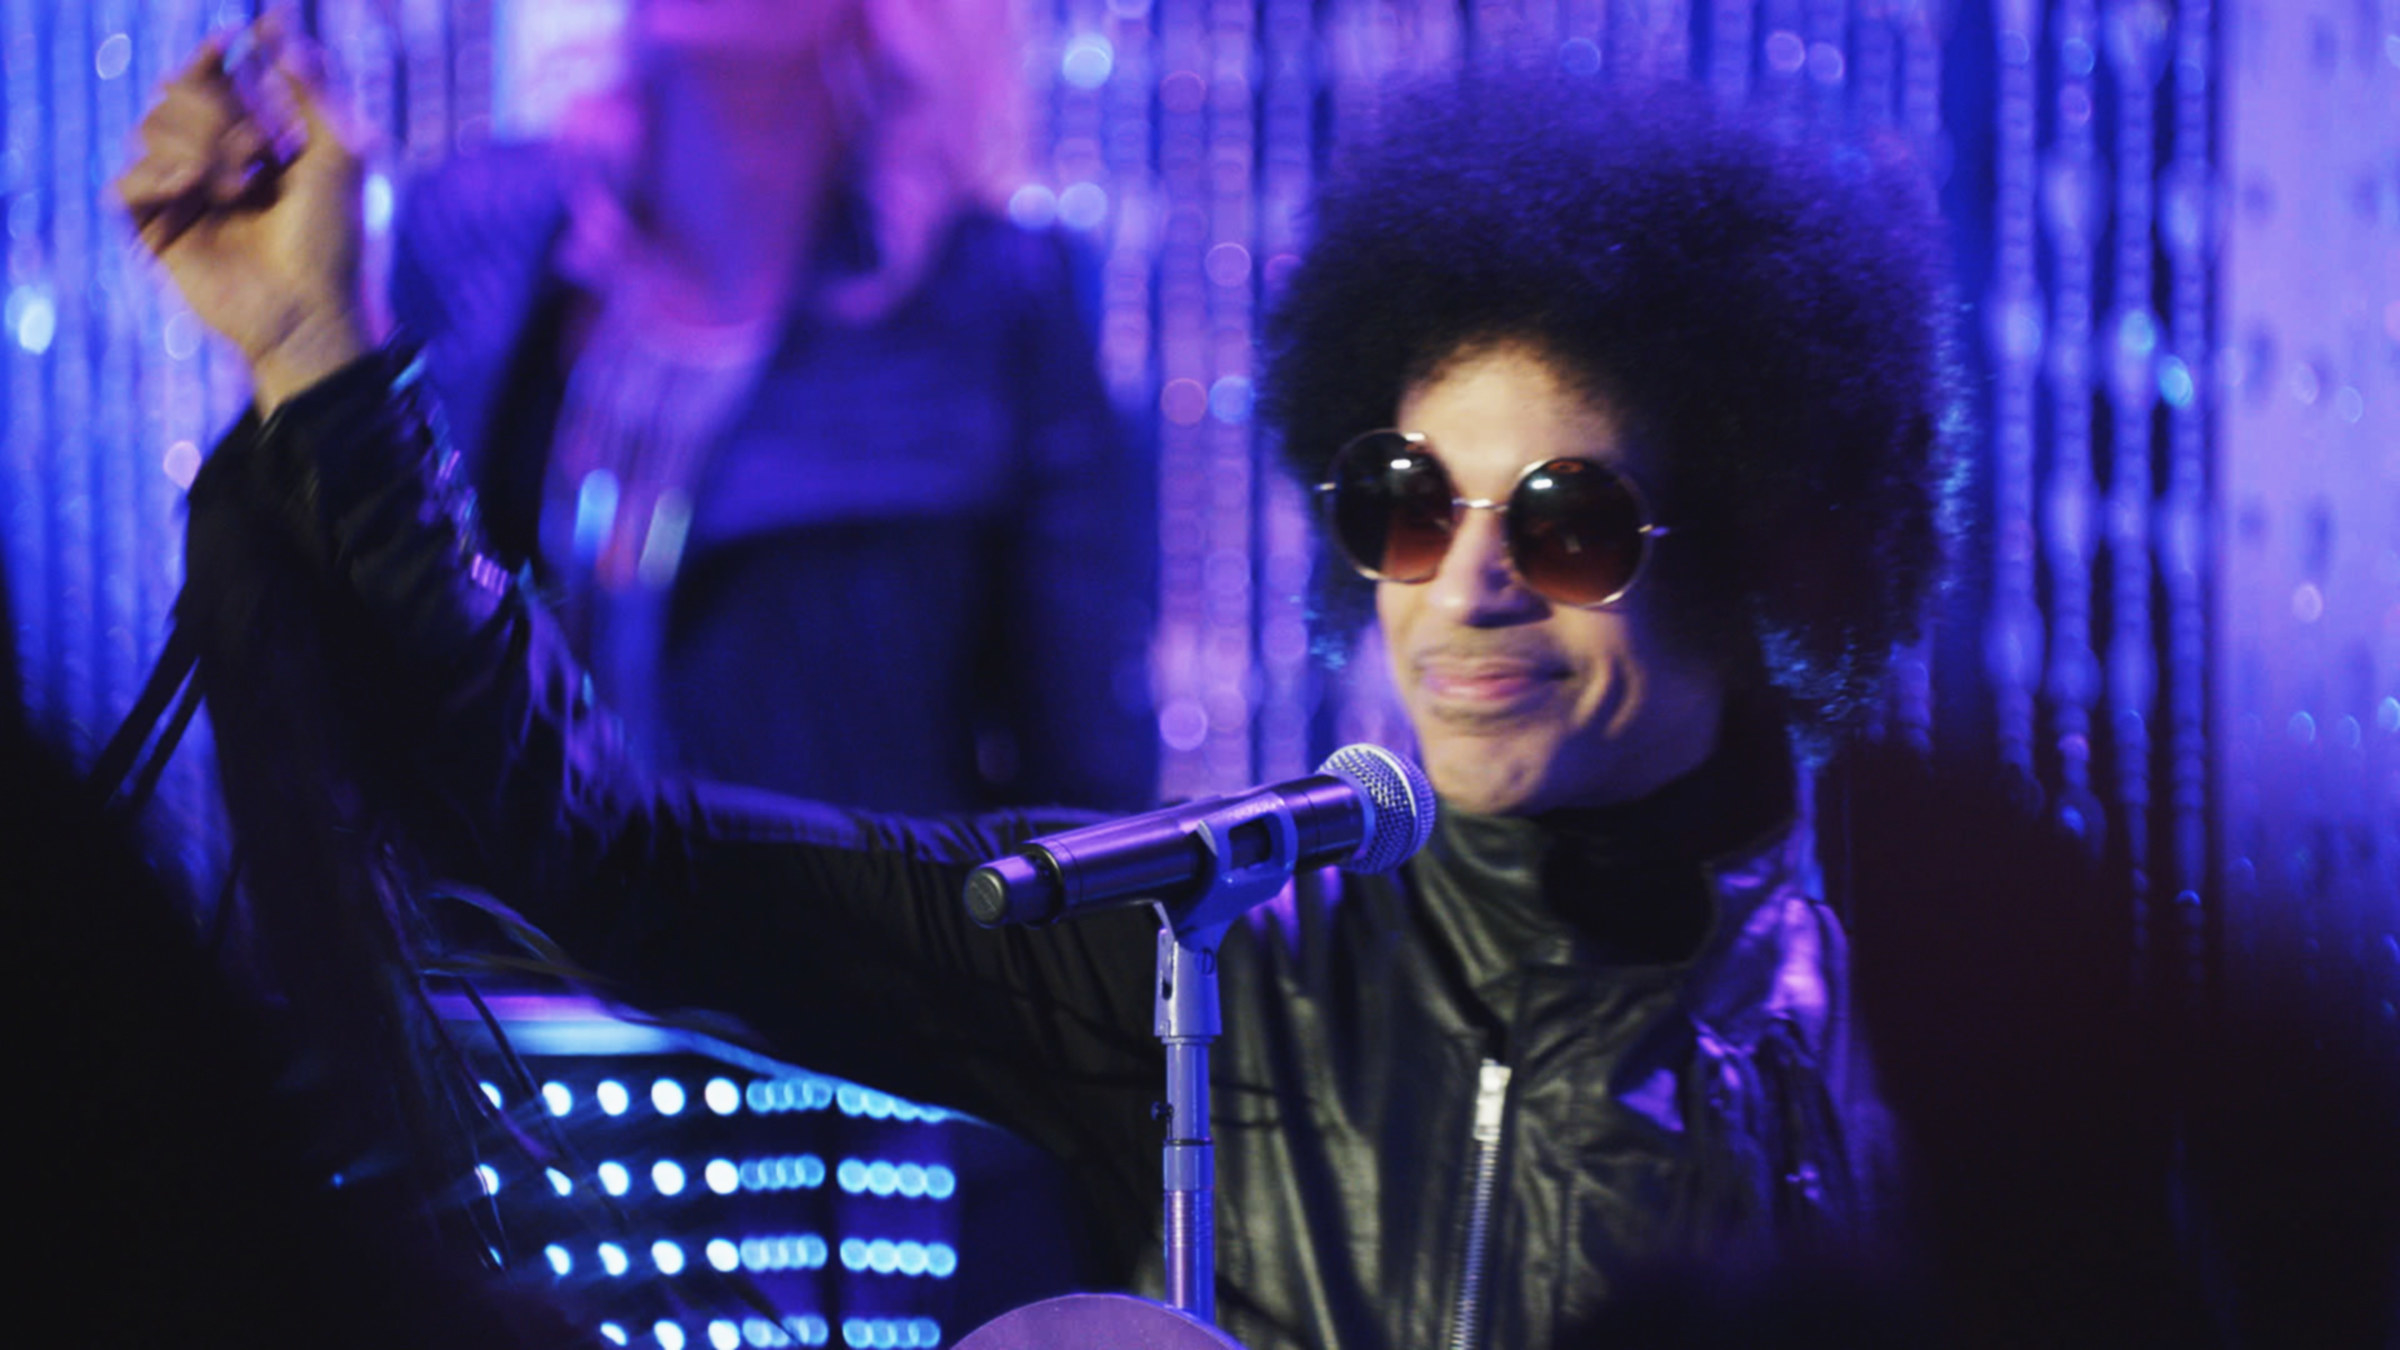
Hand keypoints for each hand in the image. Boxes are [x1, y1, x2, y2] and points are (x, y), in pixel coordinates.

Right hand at [114, 15, 383, 412]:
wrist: (312, 313)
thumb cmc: (336, 241)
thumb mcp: (339, 155)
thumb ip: (312, 89)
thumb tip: (279, 21)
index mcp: (255, 141)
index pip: (214, 77)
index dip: (215, 55)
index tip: (232, 39)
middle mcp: (214, 162)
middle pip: (177, 92)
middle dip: (217, 108)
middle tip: (260, 147)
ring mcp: (182, 194)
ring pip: (148, 128)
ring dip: (197, 143)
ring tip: (240, 184)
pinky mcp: (156, 232)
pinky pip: (125, 183)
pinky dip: (158, 179)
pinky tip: (195, 192)